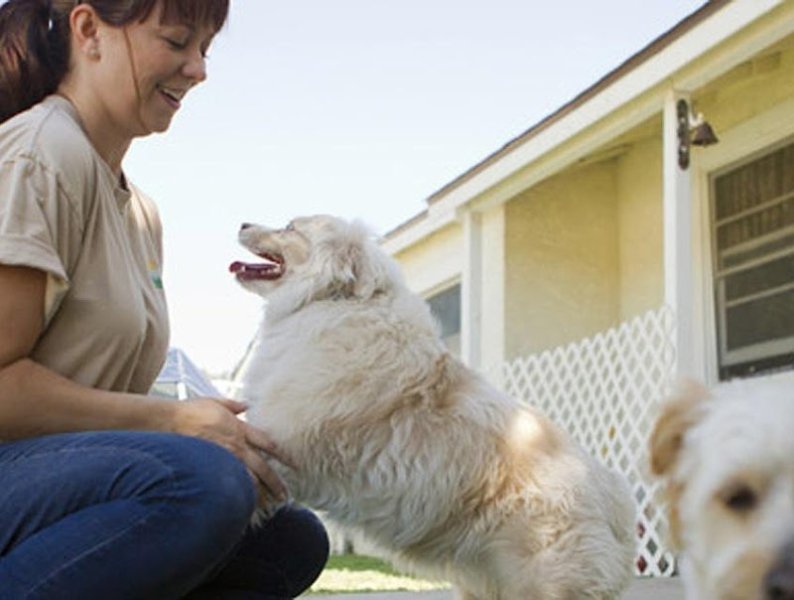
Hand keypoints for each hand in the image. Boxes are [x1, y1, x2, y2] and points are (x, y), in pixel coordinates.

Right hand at [172, 397, 290, 503]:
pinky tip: (241, 506)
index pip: (268, 444)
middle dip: (275, 483)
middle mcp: (235, 445)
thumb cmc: (189, 411)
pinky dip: (236, 496)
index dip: (283, 455)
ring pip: (246, 480)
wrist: (167, 421)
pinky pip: (227, 486)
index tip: (294, 464)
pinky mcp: (209, 469)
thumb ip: (233, 405)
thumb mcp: (215, 402)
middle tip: (285, 495)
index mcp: (239, 429)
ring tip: (267, 506)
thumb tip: (244, 404)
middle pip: (262, 468)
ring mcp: (222, 459)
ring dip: (258, 494)